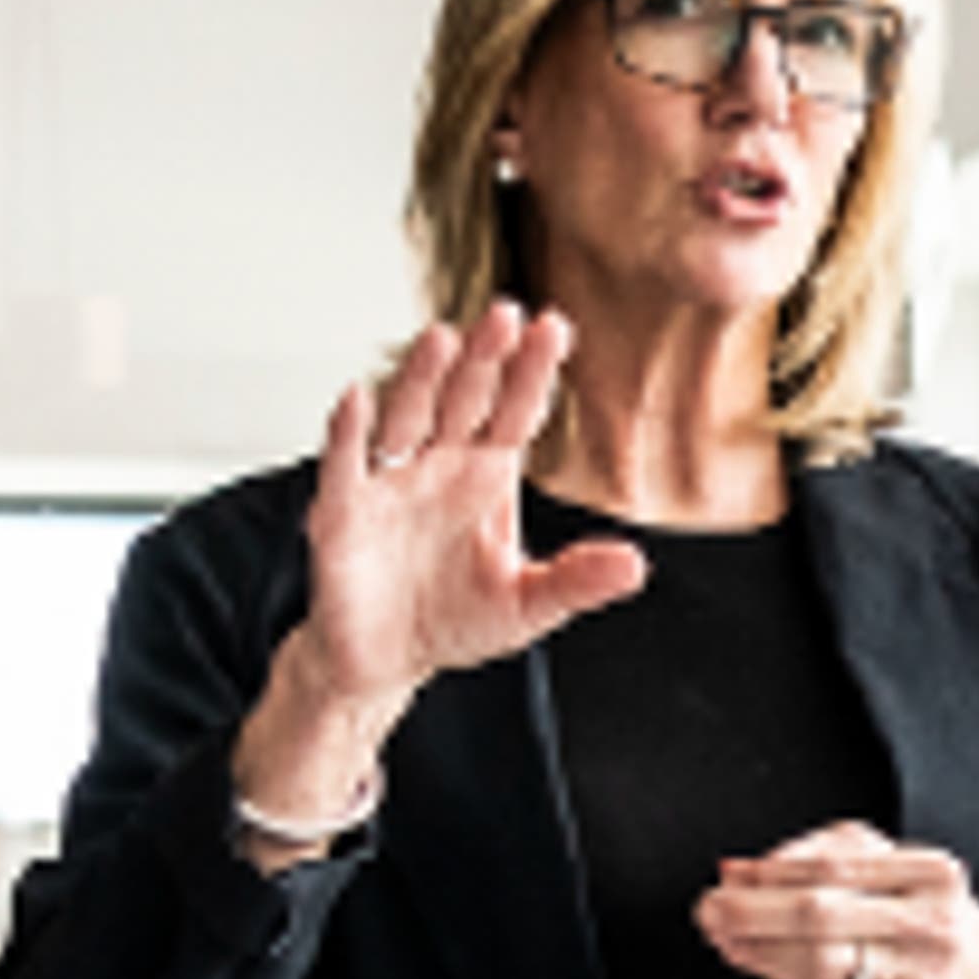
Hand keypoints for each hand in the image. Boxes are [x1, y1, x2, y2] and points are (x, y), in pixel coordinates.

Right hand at [230, 308, 647, 857]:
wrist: (383, 662)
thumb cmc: (452, 623)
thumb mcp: (527, 608)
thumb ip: (576, 582)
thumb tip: (634, 567)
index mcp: (486, 476)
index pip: (515, 411)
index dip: (532, 373)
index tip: (554, 330)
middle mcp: (440, 466)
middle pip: (464, 398)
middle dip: (484, 358)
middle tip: (505, 316)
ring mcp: (391, 483)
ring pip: (406, 415)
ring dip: (421, 378)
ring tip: (442, 341)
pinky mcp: (344, 513)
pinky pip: (344, 466)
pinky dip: (347, 434)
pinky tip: (357, 402)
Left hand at [697, 822, 978, 978]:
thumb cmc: (922, 907)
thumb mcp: (890, 863)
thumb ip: (821, 856)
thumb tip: (742, 867)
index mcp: (933, 873)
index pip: (836, 868)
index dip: (772, 872)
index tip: (728, 875)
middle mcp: (931, 923)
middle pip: (821, 915)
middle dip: (753, 912)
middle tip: (709, 908)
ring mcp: (917, 974)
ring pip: (817, 962)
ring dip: (756, 949)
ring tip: (720, 935)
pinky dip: (777, 974)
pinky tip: (749, 960)